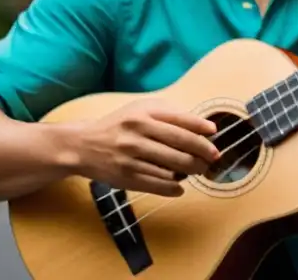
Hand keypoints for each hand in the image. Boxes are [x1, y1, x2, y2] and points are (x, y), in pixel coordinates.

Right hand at [74, 98, 219, 196]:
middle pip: (182, 145)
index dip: (201, 128)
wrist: (83, 145)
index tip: (214, 133)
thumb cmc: (119, 125)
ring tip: (198, 170)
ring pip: (173, 167)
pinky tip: (180, 187)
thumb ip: (168, 114)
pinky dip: (174, 188)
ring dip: (191, 171)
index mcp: (144, 113)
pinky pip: (159, 185)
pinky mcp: (127, 177)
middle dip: (203, 153)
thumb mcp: (140, 109)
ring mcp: (132, 156)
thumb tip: (202, 128)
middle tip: (213, 158)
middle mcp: (138, 133)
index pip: (181, 120)